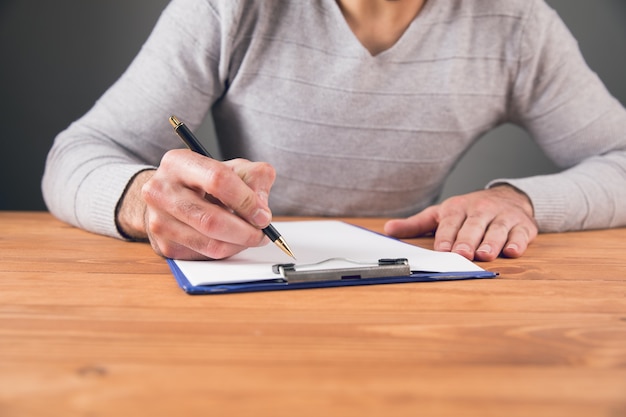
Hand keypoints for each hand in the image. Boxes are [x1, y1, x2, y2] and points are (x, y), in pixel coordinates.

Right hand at [117, 149, 275, 259]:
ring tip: (250, 237)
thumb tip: (261, 209)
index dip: (246, 200)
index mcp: (178, 163)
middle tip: (262, 233)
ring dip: (239, 244)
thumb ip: (254, 178)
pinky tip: (231, 240)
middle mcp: (161, 190)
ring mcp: (158, 220)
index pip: (217, 180)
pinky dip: (226, 251)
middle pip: (211, 219)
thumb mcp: (232, 168)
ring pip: (209, 243)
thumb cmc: (204, 181)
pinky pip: (204, 255)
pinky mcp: (164, 245)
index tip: (263, 214)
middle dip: (245, 231)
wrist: (168, 197)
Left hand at [383, 185, 537, 260]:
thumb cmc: (469, 211)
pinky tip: (512, 251)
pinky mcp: (523, 225)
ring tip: (485, 255)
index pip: (450, 224)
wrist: (508, 197)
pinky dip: (517, 242)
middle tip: (462, 254)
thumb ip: (416, 224)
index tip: (442, 250)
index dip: (446, 237)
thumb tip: (388, 230)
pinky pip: (520, 234)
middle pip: (473, 226)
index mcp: (458, 208)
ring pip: (496, 230)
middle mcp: (480, 210)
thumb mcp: (441, 214)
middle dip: (467, 240)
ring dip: (491, 242)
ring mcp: (503, 217)